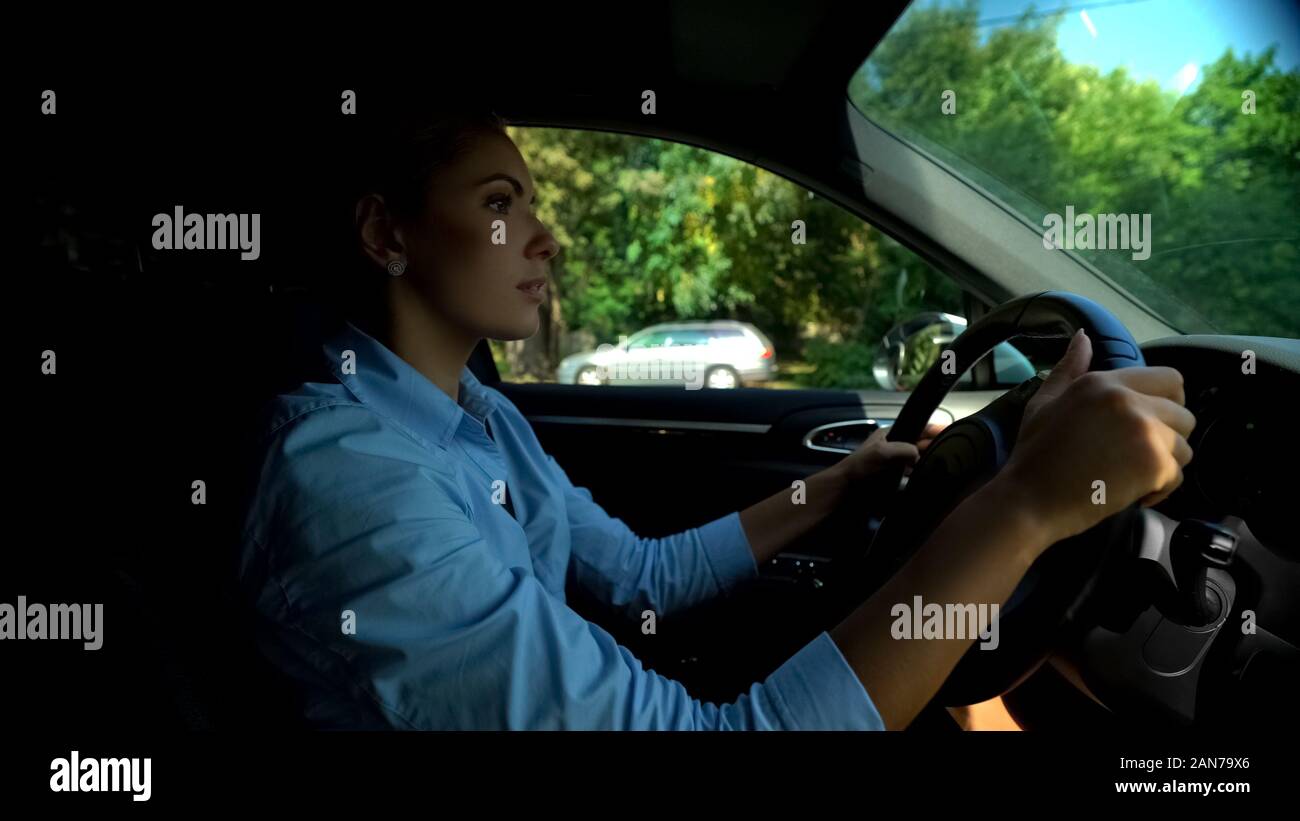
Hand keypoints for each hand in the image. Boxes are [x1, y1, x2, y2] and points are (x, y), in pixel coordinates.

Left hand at [837, 422, 946, 482]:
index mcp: (889, 435)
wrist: (845, 492)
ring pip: (918, 459)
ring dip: (929, 460)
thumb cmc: (860, 468)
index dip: (932, 429)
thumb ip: (903, 449)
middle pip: (920, 443)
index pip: (916, 427)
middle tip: (953, 450)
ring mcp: (895, 464)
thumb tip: (919, 454)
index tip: (950, 431)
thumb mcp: (881, 453)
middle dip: (934, 445)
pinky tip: (931, 478)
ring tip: (946, 463)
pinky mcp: (895, 480)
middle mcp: (894, 447)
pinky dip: (921, 475)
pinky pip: (913, 475)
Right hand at [997, 329, 1195, 546]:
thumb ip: (1069, 368)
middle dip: (1168, 438)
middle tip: (1136, 456)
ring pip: (1184, 448)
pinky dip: (1159, 490)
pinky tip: (1130, 494)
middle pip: (1184, 415)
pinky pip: (1178, 476)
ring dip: (1164, 465)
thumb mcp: (1044, 402)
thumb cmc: (1034, 454)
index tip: (1149, 424)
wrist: (1029, 500)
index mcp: (1104, 382)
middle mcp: (1129, 401)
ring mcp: (1145, 432)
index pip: (1171, 379)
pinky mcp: (1154, 465)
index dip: (1168, 404)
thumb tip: (1083, 336)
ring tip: (1131, 476)